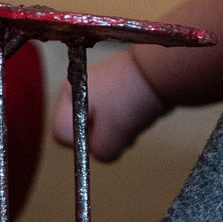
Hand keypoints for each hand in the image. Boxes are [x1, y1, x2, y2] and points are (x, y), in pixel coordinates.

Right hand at [52, 50, 170, 161]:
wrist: (161, 69)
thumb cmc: (132, 99)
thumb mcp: (112, 137)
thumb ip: (101, 152)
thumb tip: (103, 151)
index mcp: (69, 96)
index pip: (61, 135)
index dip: (80, 144)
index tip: (103, 137)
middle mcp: (78, 89)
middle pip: (81, 130)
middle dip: (102, 137)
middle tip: (121, 129)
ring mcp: (97, 88)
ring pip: (100, 125)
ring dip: (117, 130)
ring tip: (133, 118)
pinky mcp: (115, 89)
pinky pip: (114, 116)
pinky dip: (126, 120)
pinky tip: (138, 112)